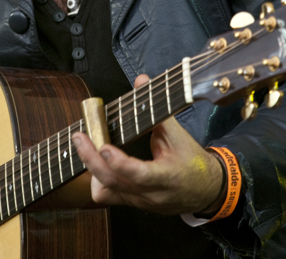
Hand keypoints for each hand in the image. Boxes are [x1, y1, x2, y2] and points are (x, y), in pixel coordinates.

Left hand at [71, 74, 224, 215]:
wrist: (205, 191)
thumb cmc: (193, 162)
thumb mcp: (179, 135)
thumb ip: (157, 109)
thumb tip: (141, 80)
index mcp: (168, 177)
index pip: (140, 174)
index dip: (120, 163)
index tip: (104, 147)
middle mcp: (152, 194)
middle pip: (114, 183)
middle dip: (91, 160)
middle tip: (79, 138)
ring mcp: (141, 202)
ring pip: (107, 192)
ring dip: (92, 170)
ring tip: (86, 148)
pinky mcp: (133, 204)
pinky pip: (108, 197)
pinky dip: (98, 179)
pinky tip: (98, 163)